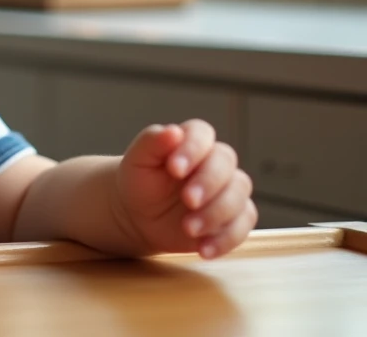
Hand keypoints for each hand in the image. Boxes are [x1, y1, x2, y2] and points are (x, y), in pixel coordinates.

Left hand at [115, 120, 256, 258]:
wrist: (138, 214)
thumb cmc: (139, 180)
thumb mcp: (138, 160)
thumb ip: (152, 142)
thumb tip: (172, 131)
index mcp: (192, 140)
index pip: (202, 134)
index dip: (192, 149)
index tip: (174, 169)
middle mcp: (216, 162)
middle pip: (226, 165)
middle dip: (208, 183)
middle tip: (187, 200)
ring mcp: (229, 191)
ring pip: (238, 197)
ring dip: (216, 214)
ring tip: (188, 228)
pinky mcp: (234, 219)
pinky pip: (242, 227)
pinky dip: (225, 240)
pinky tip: (203, 249)